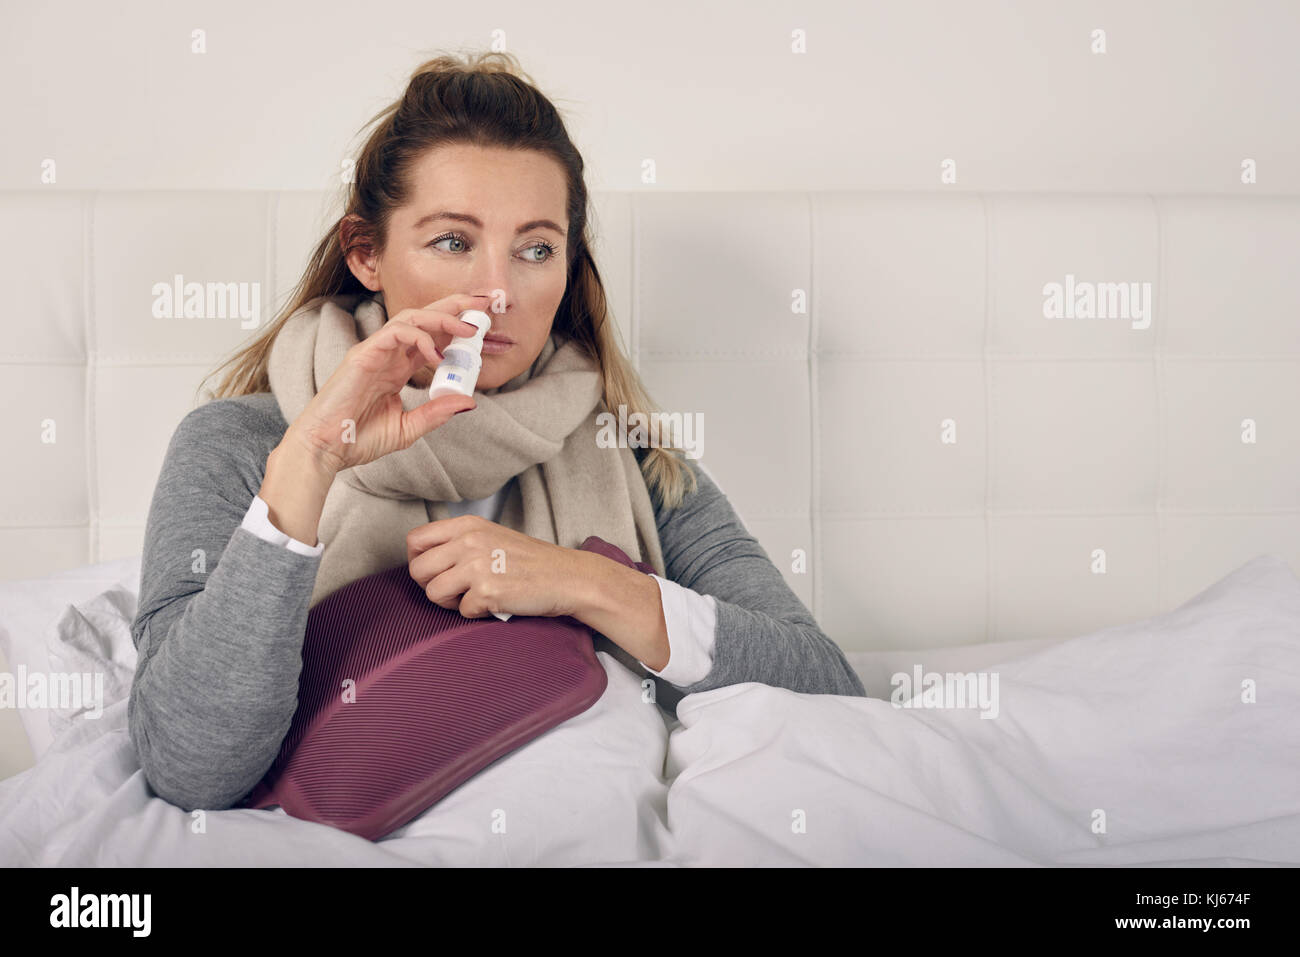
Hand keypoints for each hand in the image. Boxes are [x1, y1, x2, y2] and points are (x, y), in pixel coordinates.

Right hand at [284, 292, 493, 473]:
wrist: (325, 450)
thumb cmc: (357, 440)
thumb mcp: (408, 429)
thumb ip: (436, 413)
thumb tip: (469, 401)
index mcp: (397, 369)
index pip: (431, 338)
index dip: (457, 329)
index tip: (485, 328)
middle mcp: (388, 355)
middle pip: (425, 318)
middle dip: (456, 308)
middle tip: (485, 304)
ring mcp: (374, 352)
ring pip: (412, 318)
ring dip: (444, 319)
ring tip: (470, 330)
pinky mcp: (363, 355)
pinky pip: (395, 332)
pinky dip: (420, 338)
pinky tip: (437, 355)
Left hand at [406, 515, 588, 619]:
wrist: (566, 577)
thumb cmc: (529, 561)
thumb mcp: (491, 536)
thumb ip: (458, 542)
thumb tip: (424, 560)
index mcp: (468, 525)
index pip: (415, 540)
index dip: (418, 560)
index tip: (434, 571)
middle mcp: (469, 542)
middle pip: (418, 570)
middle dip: (431, 585)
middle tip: (454, 590)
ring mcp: (478, 566)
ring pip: (433, 593)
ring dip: (451, 602)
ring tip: (474, 598)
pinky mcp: (488, 592)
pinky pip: (462, 611)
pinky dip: (476, 613)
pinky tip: (495, 604)